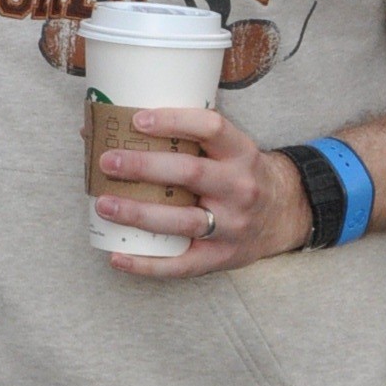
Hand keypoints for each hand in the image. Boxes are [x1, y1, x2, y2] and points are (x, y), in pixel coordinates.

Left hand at [97, 106, 312, 276]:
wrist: (286, 213)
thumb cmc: (238, 173)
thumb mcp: (226, 148)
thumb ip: (180, 135)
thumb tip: (100, 126)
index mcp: (240, 152)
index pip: (211, 128)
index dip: (174, 121)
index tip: (137, 120)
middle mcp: (240, 188)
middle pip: (191, 174)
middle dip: (144, 167)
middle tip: (107, 162)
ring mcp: (232, 226)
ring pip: (183, 221)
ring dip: (139, 214)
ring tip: (104, 205)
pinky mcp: (222, 257)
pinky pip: (183, 265)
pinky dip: (147, 264)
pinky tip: (117, 256)